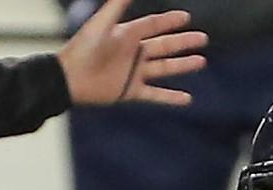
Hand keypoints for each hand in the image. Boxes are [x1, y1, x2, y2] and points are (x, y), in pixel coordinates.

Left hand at [57, 0, 206, 105]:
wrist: (70, 78)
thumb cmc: (83, 47)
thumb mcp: (102, 22)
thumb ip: (118, 3)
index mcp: (127, 34)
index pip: (154, 25)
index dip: (169, 20)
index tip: (186, 17)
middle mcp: (133, 52)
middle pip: (164, 45)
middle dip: (183, 42)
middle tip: (203, 38)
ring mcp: (133, 72)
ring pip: (164, 67)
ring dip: (183, 65)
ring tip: (201, 61)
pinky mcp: (130, 91)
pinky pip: (156, 94)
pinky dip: (171, 97)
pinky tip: (187, 98)